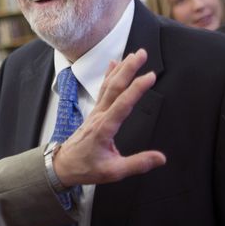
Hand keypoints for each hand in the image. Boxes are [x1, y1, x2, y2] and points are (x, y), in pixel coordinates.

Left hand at [54, 48, 165, 186]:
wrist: (64, 165)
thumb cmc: (87, 168)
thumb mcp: (113, 172)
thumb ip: (137, 163)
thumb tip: (161, 158)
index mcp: (105, 128)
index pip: (123, 104)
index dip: (137, 89)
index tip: (150, 76)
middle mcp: (100, 115)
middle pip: (115, 87)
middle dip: (129, 69)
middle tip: (142, 54)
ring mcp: (96, 112)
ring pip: (109, 85)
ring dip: (121, 68)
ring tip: (133, 54)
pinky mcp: (95, 112)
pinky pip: (103, 89)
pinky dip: (109, 75)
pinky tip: (114, 64)